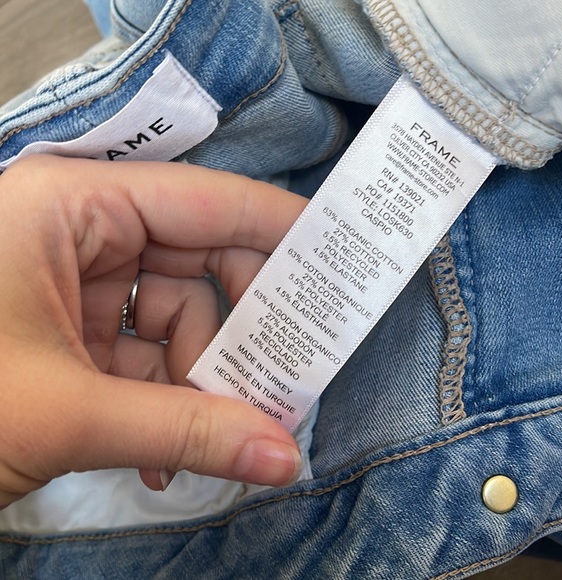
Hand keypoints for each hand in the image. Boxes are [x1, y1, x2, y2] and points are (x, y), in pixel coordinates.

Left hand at [0, 155, 307, 508]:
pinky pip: (148, 353)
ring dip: (203, 384)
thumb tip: (282, 459)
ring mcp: (78, 281)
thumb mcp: (67, 414)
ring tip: (218, 440)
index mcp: (73, 206)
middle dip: (243, 331)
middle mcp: (82, 231)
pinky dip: (167, 401)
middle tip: (288, 379)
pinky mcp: (73, 329)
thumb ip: (185, 434)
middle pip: (200, 265)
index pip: (207, 202)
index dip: (279, 230)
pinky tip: (164, 454)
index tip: (338, 259)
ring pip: (180, 319)